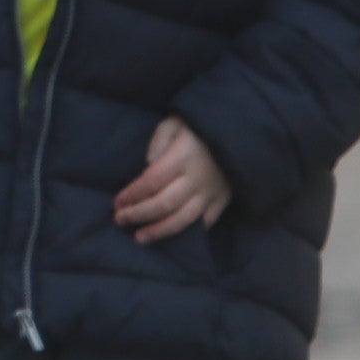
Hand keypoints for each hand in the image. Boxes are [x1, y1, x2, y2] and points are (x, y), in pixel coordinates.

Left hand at [112, 116, 231, 243]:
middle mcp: (197, 177)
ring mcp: (212, 191)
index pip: (152, 181)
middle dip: (139, 215)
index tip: (117, 203)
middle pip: (164, 204)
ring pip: (183, 219)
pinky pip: (205, 221)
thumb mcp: (178, 121)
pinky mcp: (224, 199)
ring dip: (159, 231)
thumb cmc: (201, 126)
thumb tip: (148, 163)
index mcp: (183, 156)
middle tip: (120, 220)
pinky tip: (170, 236)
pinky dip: (188, 231)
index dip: (132, 195)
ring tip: (140, 238)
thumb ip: (160, 138)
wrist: (241, 131)